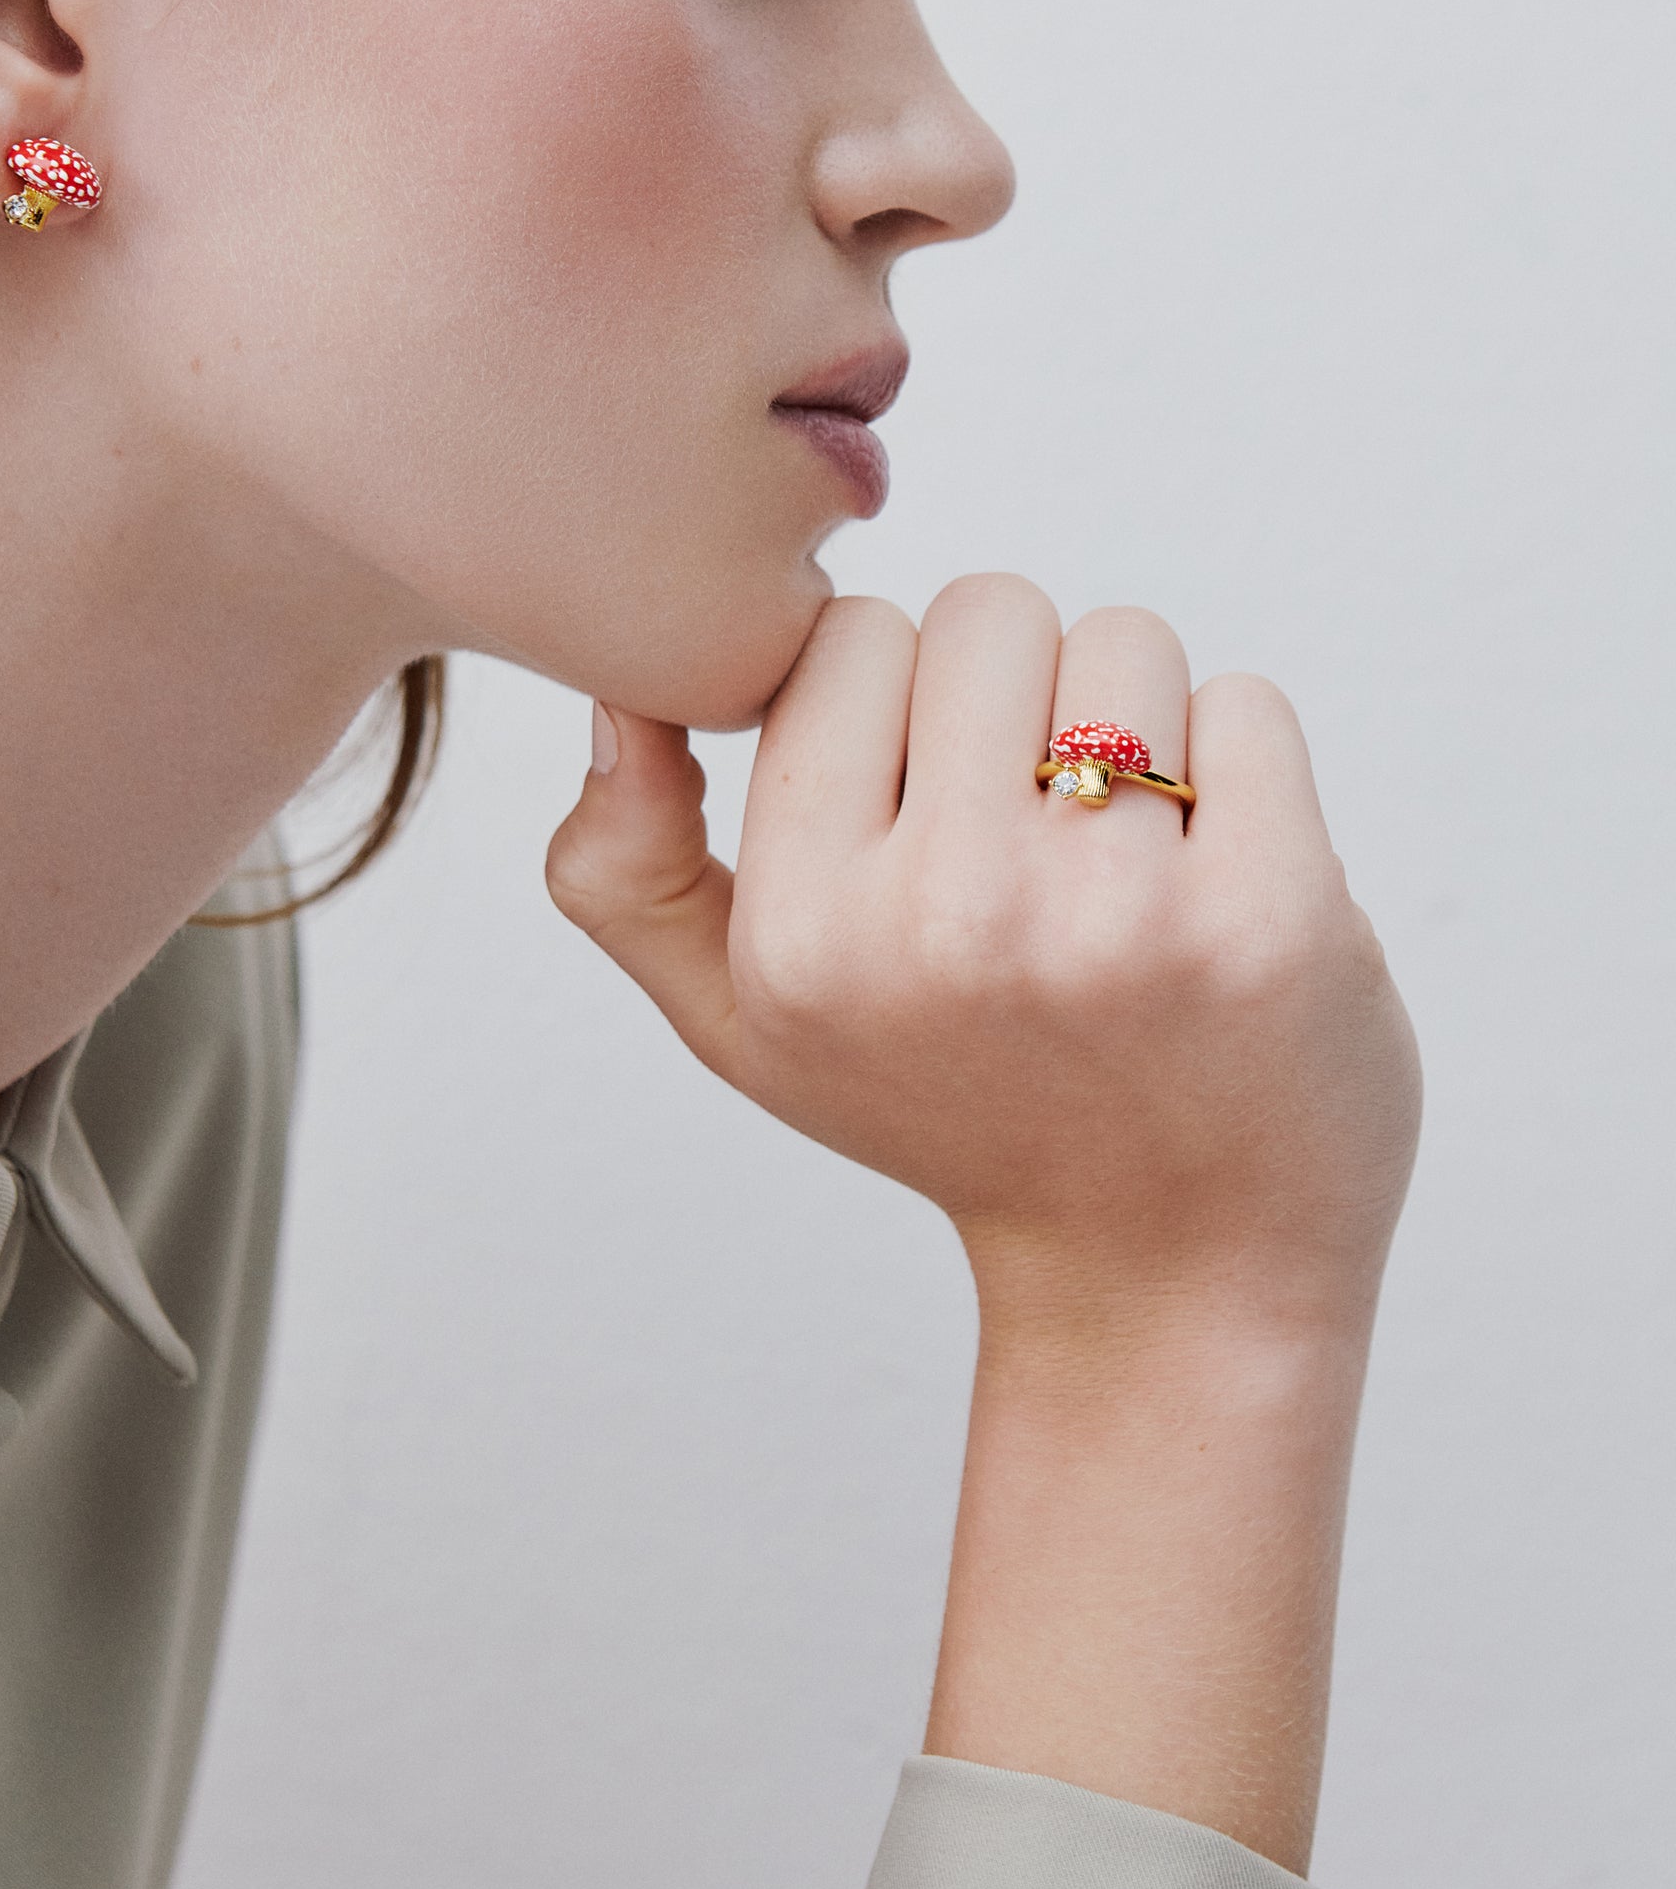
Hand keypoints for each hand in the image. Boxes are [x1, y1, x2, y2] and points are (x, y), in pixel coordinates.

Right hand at [546, 573, 1418, 1335]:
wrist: (1171, 1276)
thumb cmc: (956, 1110)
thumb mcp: (743, 1025)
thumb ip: (627, 871)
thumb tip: (618, 695)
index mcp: (806, 933)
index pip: (846, 635)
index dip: (895, 701)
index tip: (924, 809)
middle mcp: (951, 921)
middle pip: (989, 612)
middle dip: (1017, 697)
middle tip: (1034, 841)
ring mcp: (1119, 919)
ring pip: (1123, 641)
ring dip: (1136, 728)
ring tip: (1126, 867)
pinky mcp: (1270, 918)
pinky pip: (1248, 706)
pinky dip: (1243, 770)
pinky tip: (1216, 885)